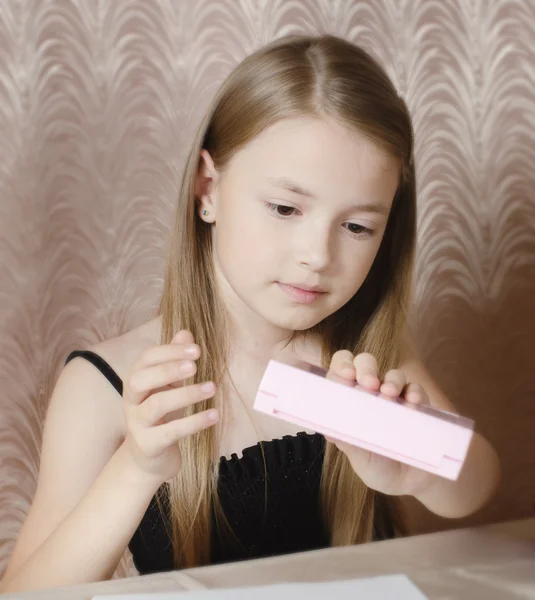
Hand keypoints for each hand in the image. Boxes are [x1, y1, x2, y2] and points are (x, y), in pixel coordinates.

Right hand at [121, 330, 217, 486]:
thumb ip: (174, 359)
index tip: (196, 349)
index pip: (145, 359)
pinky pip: (170, 432)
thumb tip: (186, 333)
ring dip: (186, 394)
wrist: (148, 458)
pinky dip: (194, 422)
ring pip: (156, 405)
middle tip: (195, 366)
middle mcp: (131, 401)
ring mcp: (137, 424)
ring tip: (212, 387)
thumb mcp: (166, 385)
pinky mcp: (149, 445)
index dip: (169, 351)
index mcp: (135, 380)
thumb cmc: (160, 414)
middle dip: (167, 370)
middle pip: (140, 379)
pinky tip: (214, 414)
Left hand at [326, 350, 434, 496]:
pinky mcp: (417, 404)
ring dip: (392, 380)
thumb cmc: (376, 466)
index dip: (341, 366)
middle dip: (366, 368)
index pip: (340, 370)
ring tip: (390, 394)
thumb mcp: (358, 457)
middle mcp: (371, 393)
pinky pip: (416, 389)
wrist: (408, 484)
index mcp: (350, 400)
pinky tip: (412, 401)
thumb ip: (347, 441)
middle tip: (369, 383)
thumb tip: (330, 429)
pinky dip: (414, 392)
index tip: (346, 375)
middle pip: (366, 364)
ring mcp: (395, 397)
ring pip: (393, 374)